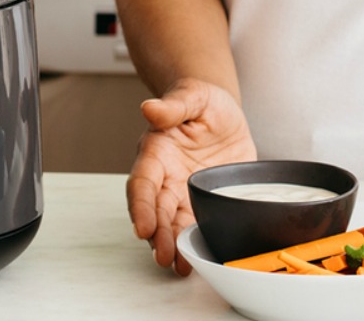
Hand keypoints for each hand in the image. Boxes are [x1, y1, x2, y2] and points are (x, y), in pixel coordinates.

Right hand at [126, 78, 256, 274]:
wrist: (222, 112)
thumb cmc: (202, 102)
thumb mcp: (194, 96)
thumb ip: (173, 105)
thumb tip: (149, 108)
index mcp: (156, 152)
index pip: (142, 181)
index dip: (141, 205)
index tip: (143, 227)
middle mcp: (164, 177)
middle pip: (155, 210)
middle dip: (157, 235)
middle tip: (164, 256)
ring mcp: (182, 192)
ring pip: (172, 224)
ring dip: (172, 245)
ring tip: (178, 266)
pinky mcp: (201, 202)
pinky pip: (194, 225)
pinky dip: (193, 242)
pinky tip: (195, 260)